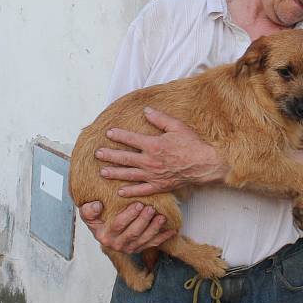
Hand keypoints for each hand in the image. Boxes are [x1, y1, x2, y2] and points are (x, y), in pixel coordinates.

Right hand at [79, 201, 176, 253]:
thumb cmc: (97, 217)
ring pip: (144, 239)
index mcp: (105, 236)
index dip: (129, 216)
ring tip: (161, 217)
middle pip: (133, 233)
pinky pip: (153, 243)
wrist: (103, 228)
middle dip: (144, 221)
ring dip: (154, 228)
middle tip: (151, 208)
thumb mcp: (87, 213)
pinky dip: (164, 237)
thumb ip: (89, 210)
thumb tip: (97, 206)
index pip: (118, 226)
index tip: (137, 204)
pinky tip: (172, 230)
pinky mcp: (140, 248)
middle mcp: (117, 245)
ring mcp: (130, 248)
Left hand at [96, 107, 228, 197]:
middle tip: (97, 154)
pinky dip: (131, 191)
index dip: (118, 135)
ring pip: (129, 174)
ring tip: (102, 172)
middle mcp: (150, 161)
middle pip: (125, 158)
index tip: (109, 133)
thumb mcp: (177, 126)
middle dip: (110, 155)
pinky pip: (142, 190)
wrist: (204, 164)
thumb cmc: (192, 144)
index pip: (131, 139)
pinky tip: (120, 192)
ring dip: (115, 173)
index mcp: (153, 145)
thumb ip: (160, 119)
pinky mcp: (159, 185)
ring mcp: (153, 175)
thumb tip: (146, 111)